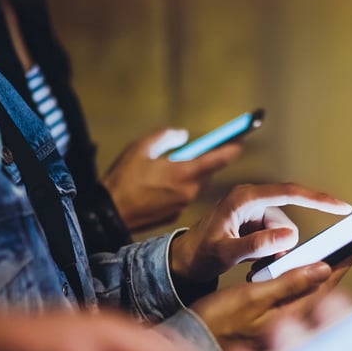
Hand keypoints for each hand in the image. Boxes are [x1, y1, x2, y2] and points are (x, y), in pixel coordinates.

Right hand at [103, 128, 241, 230]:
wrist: (110, 213)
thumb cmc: (123, 179)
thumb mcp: (141, 148)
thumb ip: (166, 137)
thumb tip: (183, 136)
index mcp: (184, 173)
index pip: (217, 159)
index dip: (231, 147)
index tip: (241, 139)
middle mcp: (189, 190)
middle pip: (205, 171)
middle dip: (200, 160)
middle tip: (192, 150)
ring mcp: (183, 204)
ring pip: (193, 184)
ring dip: (186, 174)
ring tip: (164, 169)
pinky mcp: (175, 214)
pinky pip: (182, 196)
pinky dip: (176, 188)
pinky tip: (157, 186)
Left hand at [170, 183, 351, 283]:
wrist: (183, 262)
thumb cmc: (200, 255)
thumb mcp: (226, 253)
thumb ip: (257, 245)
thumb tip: (290, 237)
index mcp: (245, 198)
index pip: (290, 192)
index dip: (319, 199)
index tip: (344, 208)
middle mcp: (251, 199)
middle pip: (287, 219)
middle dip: (284, 243)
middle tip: (268, 264)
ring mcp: (253, 210)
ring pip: (283, 231)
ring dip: (276, 250)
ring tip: (253, 266)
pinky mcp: (253, 222)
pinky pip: (275, 236)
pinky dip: (271, 251)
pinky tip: (253, 263)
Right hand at [191, 262, 333, 350]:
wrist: (194, 343)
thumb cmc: (218, 321)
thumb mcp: (253, 296)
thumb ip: (289, 283)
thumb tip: (324, 268)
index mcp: (294, 315)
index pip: (329, 283)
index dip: (344, 260)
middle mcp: (295, 322)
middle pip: (324, 289)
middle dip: (336, 267)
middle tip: (346, 246)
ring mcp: (284, 324)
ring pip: (310, 293)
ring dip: (316, 273)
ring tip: (323, 254)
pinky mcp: (273, 323)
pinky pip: (295, 299)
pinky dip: (297, 281)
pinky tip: (289, 273)